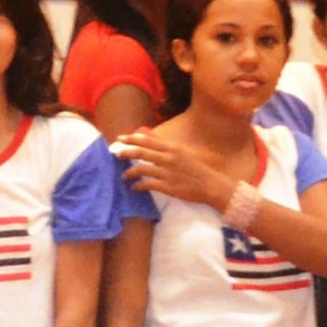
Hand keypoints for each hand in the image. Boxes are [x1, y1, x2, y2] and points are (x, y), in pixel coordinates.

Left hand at [109, 124, 238, 214]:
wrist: (211, 185)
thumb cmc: (199, 169)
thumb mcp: (185, 153)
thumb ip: (169, 149)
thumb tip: (153, 144)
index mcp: (173, 148)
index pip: (148, 140)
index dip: (132, 139)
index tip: (120, 138)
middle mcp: (168, 158)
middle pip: (140, 152)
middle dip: (125, 152)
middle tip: (115, 153)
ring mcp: (167, 172)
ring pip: (140, 168)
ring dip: (129, 172)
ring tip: (124, 176)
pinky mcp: (167, 186)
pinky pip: (147, 184)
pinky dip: (138, 186)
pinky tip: (135, 188)